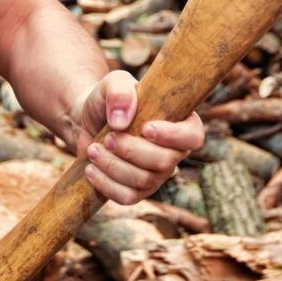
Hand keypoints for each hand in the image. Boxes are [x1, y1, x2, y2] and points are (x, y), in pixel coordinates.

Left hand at [69, 69, 205, 204]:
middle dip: (131, 151)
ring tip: (93, 149)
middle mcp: (174, 152)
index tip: (146, 128)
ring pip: (144, 180)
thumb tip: (121, 121)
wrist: (88, 120)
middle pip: (165, 162)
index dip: (174, 136)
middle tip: (107, 138)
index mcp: (180, 122)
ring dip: (113, 166)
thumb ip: (120, 91)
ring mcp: (157, 174)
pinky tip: (91, 168)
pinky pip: (127, 197)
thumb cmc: (109, 100)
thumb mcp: (113, 83)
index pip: (193, 136)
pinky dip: (106, 184)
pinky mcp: (137, 190)